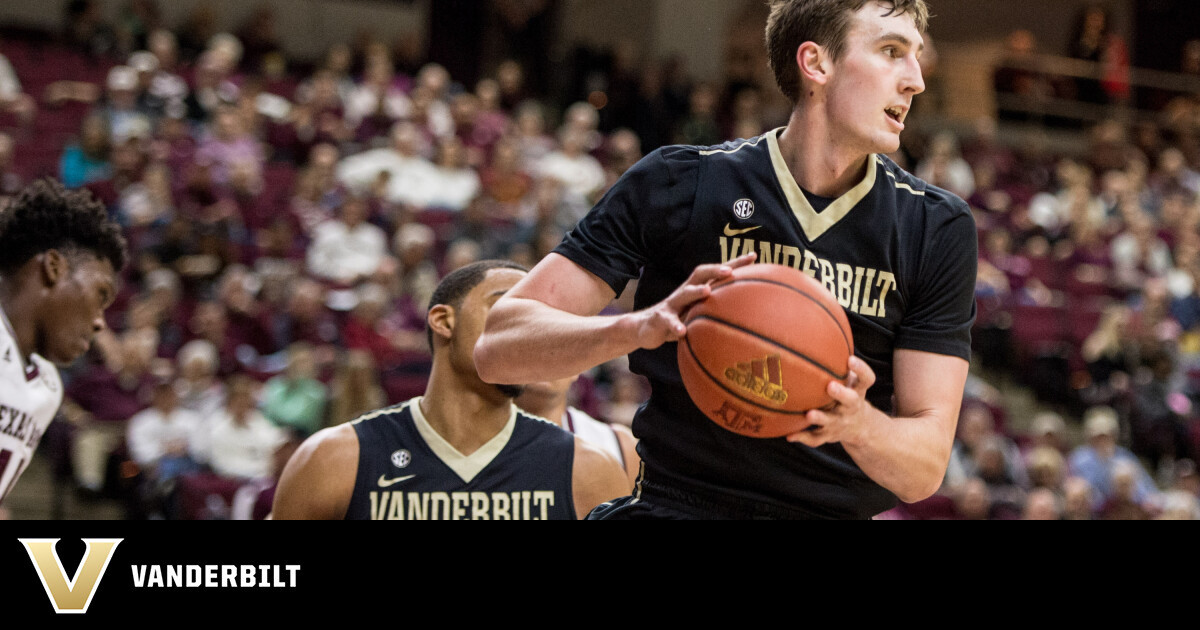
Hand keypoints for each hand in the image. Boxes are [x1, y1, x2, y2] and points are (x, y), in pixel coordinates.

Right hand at [631, 253, 755, 349]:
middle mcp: (684, 292)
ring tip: (706, 292)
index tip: (753, 256)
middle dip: (714, 270)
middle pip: (699, 274)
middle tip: (729, 271)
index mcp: (696, 289)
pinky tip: (682, 331)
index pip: (717, 272)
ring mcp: (672, 304)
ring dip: (695, 292)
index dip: (735, 263)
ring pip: (683, 294)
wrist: (645, 328)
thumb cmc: (678, 319)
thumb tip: (749, 315)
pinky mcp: (660, 318)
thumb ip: (717, 311)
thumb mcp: (698, 313)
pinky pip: (668, 321)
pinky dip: (675, 325)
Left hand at [787, 356, 876, 447]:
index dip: (861, 369)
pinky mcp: (829, 435)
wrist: (861, 427)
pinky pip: (816, 438)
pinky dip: (802, 437)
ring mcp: (841, 422)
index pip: (867, 379)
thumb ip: (841, 362)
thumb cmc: (850, 394)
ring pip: (832, 422)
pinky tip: (789, 435)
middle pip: (851, 401)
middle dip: (842, 394)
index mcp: (858, 392)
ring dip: (821, 418)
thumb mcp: (853, 381)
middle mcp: (851, 407)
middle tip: (830, 386)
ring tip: (809, 414)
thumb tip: (822, 325)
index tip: (850, 359)